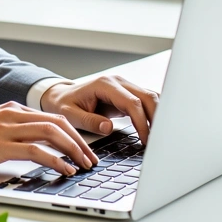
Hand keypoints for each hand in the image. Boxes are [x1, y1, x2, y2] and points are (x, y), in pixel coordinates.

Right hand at [0, 103, 98, 175]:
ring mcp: (6, 129)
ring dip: (74, 150)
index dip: (74, 133)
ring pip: (52, 133)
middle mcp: (12, 115)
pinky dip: (56, 160)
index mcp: (11, 110)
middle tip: (92, 159)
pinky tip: (65, 170)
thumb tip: (36, 149)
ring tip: (84, 166)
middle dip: (80, 142)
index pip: (53, 117)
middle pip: (58, 123)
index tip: (85, 149)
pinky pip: (36, 150)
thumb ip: (12, 134)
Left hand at [40, 75, 159, 144]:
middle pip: (147, 96)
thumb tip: (108, 127)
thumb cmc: (64, 104)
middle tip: (159, 140)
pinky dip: (153, 112)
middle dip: (156, 118)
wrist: (61, 95)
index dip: (141, 122)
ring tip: (160, 136)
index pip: (132, 102)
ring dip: (158, 115)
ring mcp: (124, 86)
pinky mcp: (127, 93)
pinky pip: (145, 101)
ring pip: (150, 97)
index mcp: (105, 85)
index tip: (145, 140)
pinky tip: (156, 127)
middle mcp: (118, 82)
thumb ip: (88, 121)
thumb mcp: (70, 115)